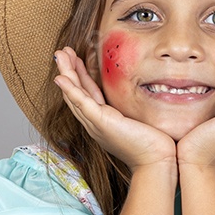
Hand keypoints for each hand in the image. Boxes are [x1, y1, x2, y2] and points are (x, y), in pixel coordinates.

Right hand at [52, 46, 176, 172]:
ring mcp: (96, 124)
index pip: (88, 95)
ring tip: (58, 55)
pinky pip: (81, 103)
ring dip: (65, 74)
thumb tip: (143, 94)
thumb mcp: (140, 119)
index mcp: (104, 121)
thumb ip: (135, 108)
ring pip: (75, 95)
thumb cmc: (154, 144)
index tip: (76, 60)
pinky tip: (61, 78)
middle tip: (61, 53)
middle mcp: (96, 123)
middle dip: (68, 72)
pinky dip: (70, 90)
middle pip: (76, 94)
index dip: (80, 77)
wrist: (156, 161)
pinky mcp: (101, 123)